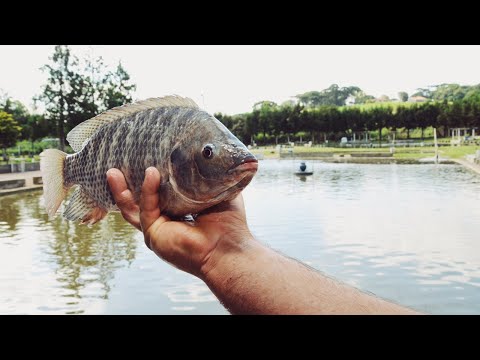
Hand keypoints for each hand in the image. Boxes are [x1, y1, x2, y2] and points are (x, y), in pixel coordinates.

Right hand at [106, 167, 252, 278]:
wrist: (230, 248)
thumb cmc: (230, 224)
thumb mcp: (217, 192)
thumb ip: (208, 176)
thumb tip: (206, 153)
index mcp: (177, 214)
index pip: (156, 196)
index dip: (147, 180)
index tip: (141, 158)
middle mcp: (164, 223)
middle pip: (136, 203)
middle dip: (123, 185)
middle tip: (114, 165)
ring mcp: (157, 231)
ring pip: (131, 209)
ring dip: (121, 190)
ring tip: (112, 171)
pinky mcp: (154, 236)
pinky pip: (146, 209)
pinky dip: (147, 191)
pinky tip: (151, 173)